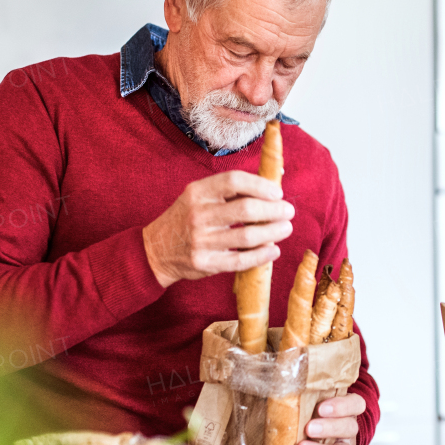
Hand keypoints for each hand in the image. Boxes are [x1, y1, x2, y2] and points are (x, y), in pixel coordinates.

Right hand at [141, 171, 293, 287]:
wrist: (156, 250)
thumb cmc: (186, 218)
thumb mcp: (198, 196)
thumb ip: (228, 191)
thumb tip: (270, 186)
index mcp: (197, 192)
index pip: (234, 181)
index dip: (260, 185)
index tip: (277, 192)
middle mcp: (198, 215)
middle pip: (245, 210)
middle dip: (274, 210)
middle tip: (288, 211)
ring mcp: (201, 241)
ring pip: (247, 237)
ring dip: (273, 232)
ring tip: (285, 229)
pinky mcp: (205, 263)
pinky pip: (240, 261)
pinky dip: (261, 256)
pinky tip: (273, 250)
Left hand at [296, 393, 366, 444]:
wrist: (317, 439)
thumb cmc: (312, 416)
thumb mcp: (311, 401)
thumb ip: (302, 393)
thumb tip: (276, 382)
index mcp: (346, 410)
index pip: (355, 404)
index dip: (342, 406)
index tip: (321, 407)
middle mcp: (348, 431)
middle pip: (348, 427)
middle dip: (328, 428)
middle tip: (309, 428)